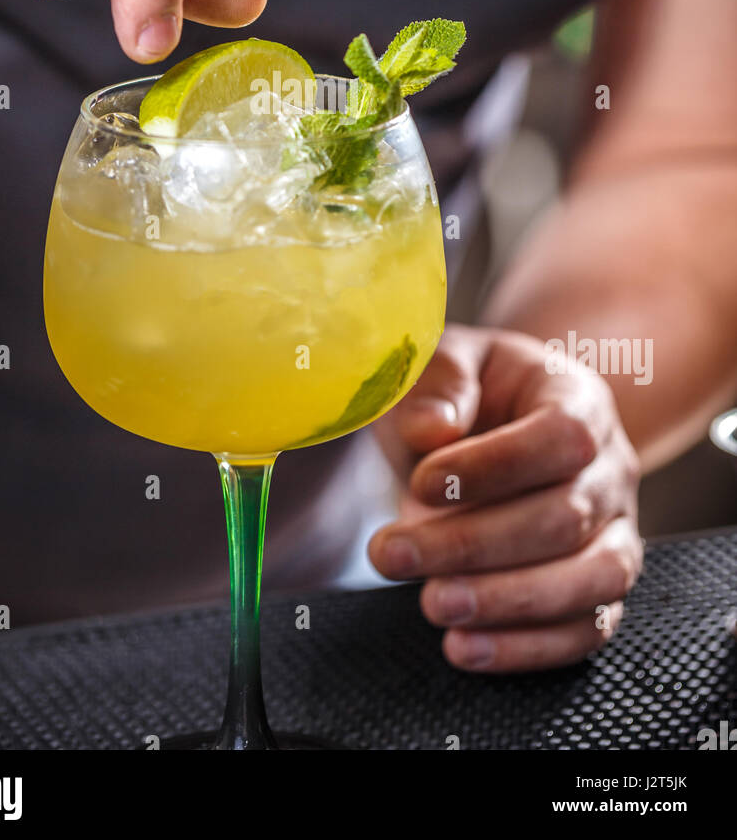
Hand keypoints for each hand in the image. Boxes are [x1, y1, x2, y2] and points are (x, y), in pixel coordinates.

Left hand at [369, 324, 642, 671]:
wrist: (499, 421)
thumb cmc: (468, 392)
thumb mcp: (445, 362)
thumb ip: (438, 383)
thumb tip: (429, 430)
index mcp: (579, 399)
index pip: (562, 436)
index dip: (495, 466)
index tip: (421, 482)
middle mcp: (611, 468)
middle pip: (567, 517)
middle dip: (473, 544)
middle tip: (392, 554)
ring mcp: (615, 532)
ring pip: (592, 580)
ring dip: (506, 602)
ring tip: (430, 604)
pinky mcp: (600, 588)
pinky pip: (585, 630)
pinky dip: (526, 648)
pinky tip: (463, 646)